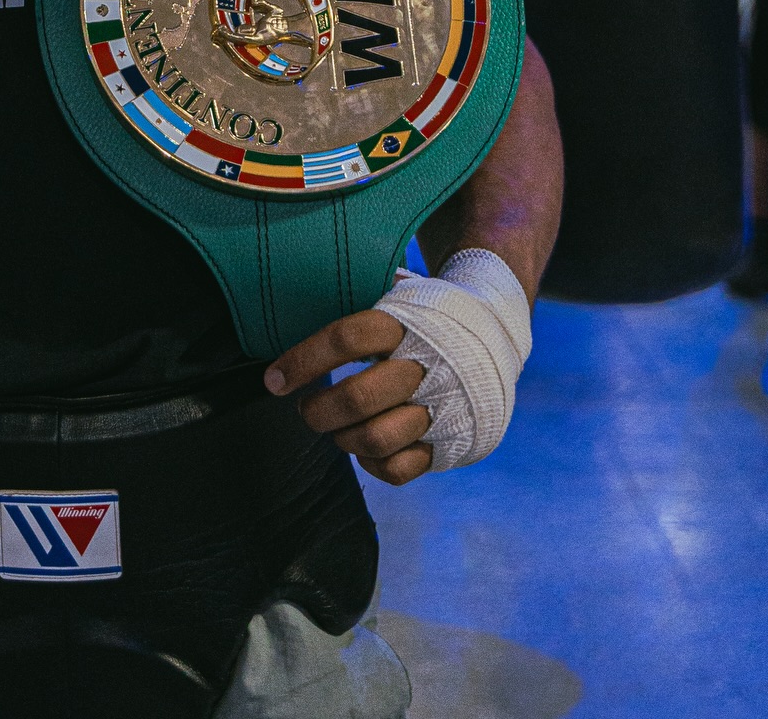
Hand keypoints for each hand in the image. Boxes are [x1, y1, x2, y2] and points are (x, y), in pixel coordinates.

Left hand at [265, 311, 432, 485]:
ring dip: (344, 439)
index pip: (346, 340)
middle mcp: (424, 368)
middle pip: (358, 398)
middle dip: (319, 411)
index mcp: (404, 325)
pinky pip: (398, 469)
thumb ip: (354, 301)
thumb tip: (298, 300)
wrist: (493, 338)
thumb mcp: (395, 298)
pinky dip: (371, 464)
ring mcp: (439, 408)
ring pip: (377, 439)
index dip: (303, 361)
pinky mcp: (447, 443)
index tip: (273, 380)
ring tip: (335, 429)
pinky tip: (364, 448)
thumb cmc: (422, 321)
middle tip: (306, 409)